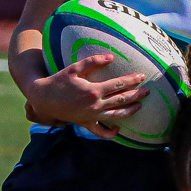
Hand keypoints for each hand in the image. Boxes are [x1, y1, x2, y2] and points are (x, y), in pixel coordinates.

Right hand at [23, 52, 148, 137]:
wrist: (43, 99)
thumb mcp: (74, 68)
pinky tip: (118, 130)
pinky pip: (101, 132)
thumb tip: (111, 57)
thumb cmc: (58, 81)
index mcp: (93, 90)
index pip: (119, 84)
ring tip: (140, 106)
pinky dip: (111, 133)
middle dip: (137, 95)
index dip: (132, 80)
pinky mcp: (86, 123)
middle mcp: (95, 105)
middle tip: (148, 91)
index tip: (142, 77)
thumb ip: (93, 61)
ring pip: (116, 115)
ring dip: (130, 111)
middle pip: (121, 100)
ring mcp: (91, 116)